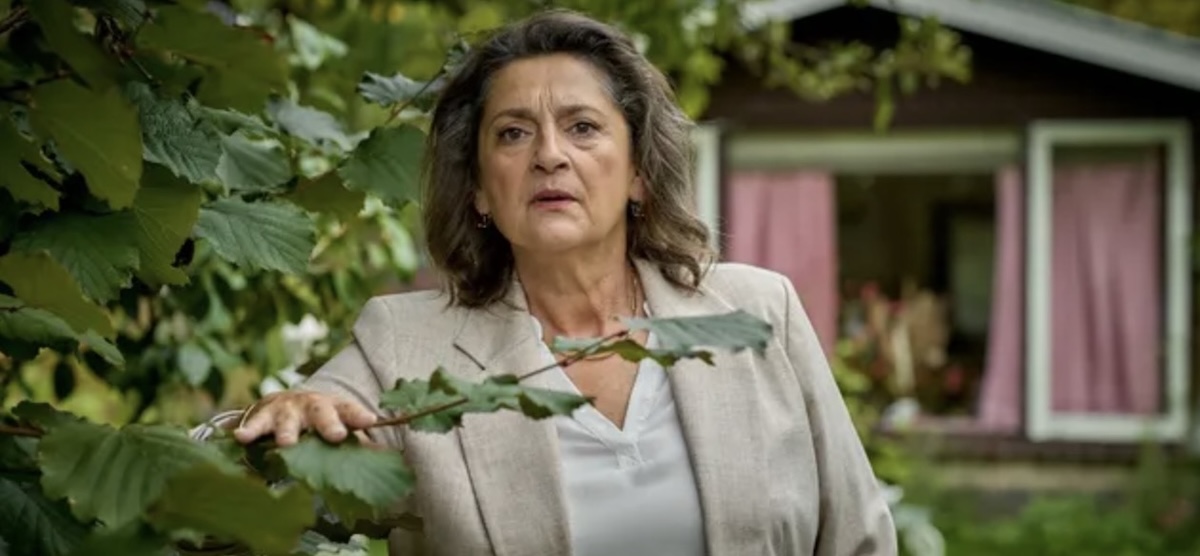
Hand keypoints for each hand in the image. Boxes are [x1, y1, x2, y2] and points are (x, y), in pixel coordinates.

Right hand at [233, 391, 377, 446]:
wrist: (284, 402)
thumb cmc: (319, 422)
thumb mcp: (339, 428)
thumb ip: (359, 445)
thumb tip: (390, 462)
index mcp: (335, 408)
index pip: (350, 410)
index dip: (359, 415)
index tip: (370, 420)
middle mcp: (312, 405)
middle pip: (321, 412)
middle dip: (328, 423)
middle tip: (336, 435)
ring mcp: (287, 410)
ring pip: (288, 420)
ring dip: (288, 431)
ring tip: (287, 443)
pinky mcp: (263, 416)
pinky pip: (255, 424)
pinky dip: (249, 431)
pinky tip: (241, 437)